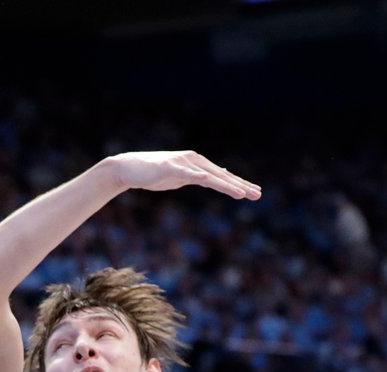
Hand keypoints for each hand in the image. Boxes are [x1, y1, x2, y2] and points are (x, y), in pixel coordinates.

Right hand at [108, 150, 260, 199]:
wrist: (129, 168)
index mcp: (198, 164)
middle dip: (240, 185)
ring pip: (209, 176)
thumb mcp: (179, 177)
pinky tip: (211, 181)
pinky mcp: (171, 168)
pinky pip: (188, 174)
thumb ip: (196, 177)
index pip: (222, 176)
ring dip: (227, 185)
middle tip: (258, 195)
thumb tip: (211, 177)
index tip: (254, 192)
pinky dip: (200, 177)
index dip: (239, 184)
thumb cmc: (153, 174)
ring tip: (242, 194)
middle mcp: (194, 161)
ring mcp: (183, 163)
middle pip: (221, 176)